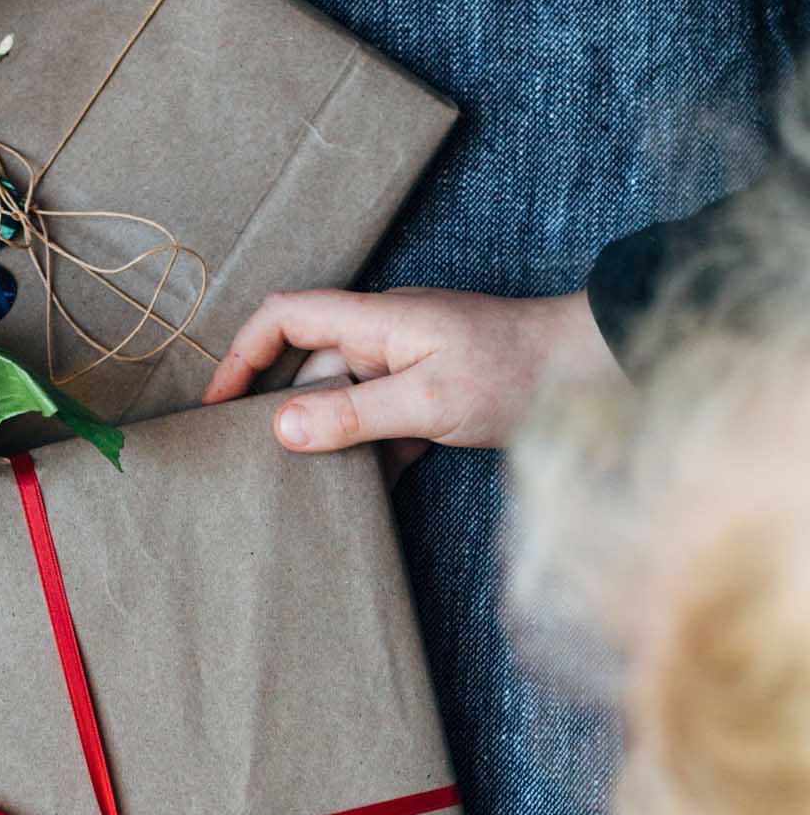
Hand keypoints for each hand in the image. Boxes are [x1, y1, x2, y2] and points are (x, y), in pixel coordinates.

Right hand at [202, 286, 616, 473]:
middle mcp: (385, 338)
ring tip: (298, 486)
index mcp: (377, 320)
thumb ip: (354, 413)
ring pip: (342, 402)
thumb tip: (281, 427)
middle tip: (248, 457)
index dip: (242, 354)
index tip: (218, 404)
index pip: (286, 317)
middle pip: (307, 365)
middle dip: (275, 408)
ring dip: (322, 440)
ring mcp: (408, 368)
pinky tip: (362, 497)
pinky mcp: (431, 399)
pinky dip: (366, 458)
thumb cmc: (518, 372)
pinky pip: (380, 426)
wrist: (595, 372)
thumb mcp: (430, 399)